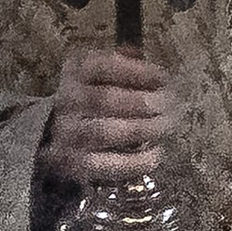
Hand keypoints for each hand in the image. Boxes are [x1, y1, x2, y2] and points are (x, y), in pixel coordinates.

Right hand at [44, 42, 170, 182]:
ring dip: (142, 129)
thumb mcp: (105, 73)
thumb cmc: (96, 99)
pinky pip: (106, 165)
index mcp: (76, 71)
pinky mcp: (77, 166)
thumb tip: (154, 69)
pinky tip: (156, 154)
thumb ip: (127, 64)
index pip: (103, 66)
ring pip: (105, 132)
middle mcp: (68, 101)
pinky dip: (136, 161)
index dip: (138, 72)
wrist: (61, 136)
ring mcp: (69, 135)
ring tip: (167, 127)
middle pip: (104, 100)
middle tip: (170, 105)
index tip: (164, 79)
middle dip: (142, 102)